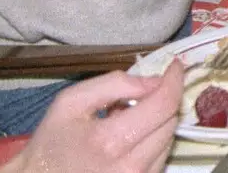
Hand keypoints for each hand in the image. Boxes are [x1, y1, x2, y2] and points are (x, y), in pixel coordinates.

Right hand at [3, 61, 182, 172]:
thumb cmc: (51, 143)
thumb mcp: (70, 103)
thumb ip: (114, 84)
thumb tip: (153, 80)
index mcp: (111, 140)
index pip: (163, 104)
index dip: (174, 80)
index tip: (175, 66)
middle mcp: (131, 166)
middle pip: (170, 121)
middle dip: (162, 101)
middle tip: (138, 96)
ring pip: (169, 140)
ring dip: (158, 122)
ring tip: (128, 120)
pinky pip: (160, 158)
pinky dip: (153, 141)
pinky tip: (131, 138)